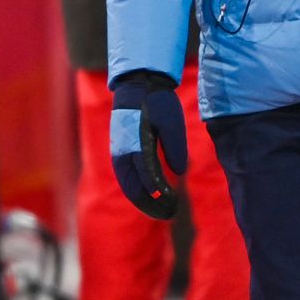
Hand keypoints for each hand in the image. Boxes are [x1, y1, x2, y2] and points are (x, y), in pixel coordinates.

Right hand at [110, 70, 187, 219]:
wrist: (137, 85)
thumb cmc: (156, 102)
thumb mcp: (170, 121)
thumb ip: (175, 147)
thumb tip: (178, 174)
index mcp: (136, 144)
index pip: (148, 177)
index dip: (160, 194)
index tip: (174, 203)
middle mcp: (124, 153)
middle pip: (134, 189)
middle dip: (152, 206)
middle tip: (171, 214)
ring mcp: (120, 154)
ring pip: (130, 186)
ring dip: (146, 202)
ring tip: (164, 210)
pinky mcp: (122, 153)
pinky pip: (128, 179)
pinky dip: (140, 191)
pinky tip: (154, 196)